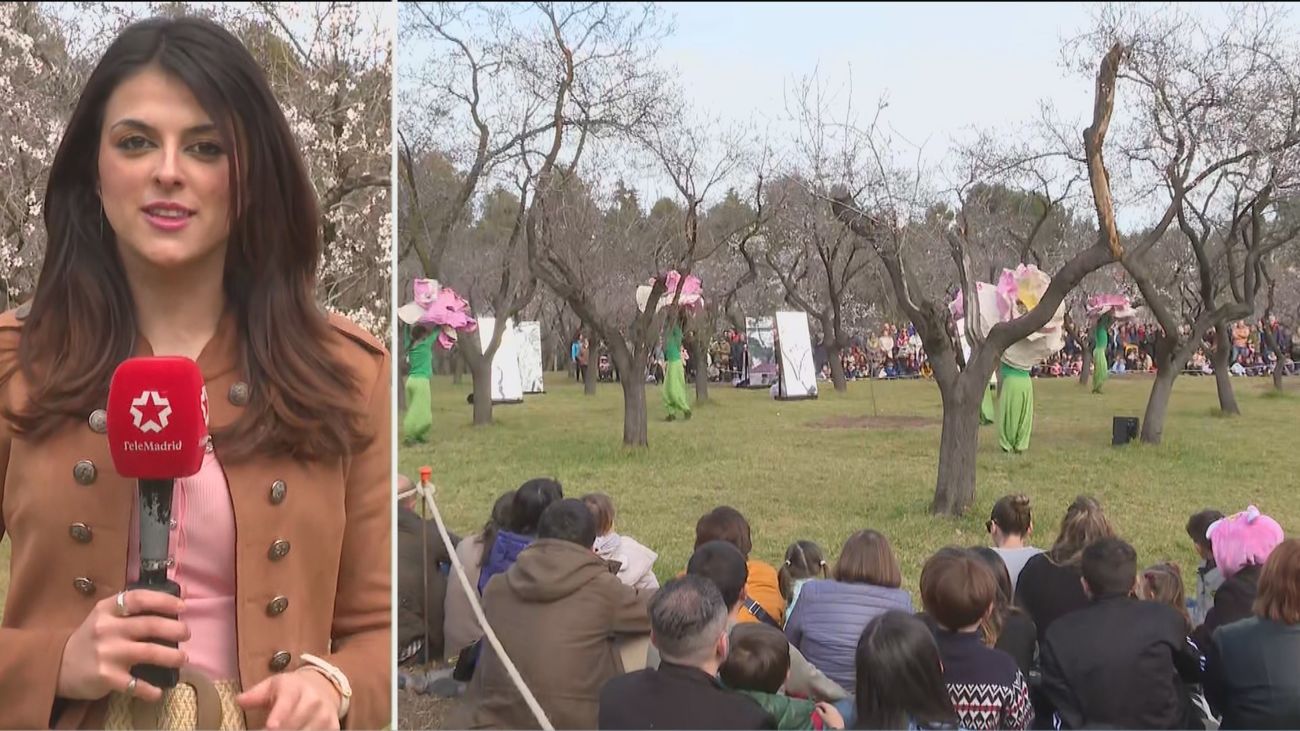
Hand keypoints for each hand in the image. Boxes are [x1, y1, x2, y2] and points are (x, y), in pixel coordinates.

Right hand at [56, 590, 188, 701]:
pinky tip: (159, 691)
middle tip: (187, 633)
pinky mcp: (106, 677)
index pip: (138, 598)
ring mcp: (107, 654)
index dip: (164, 600)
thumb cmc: (92, 637)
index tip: (182, 605)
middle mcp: (107, 629)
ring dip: (172, 656)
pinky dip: (150, 690)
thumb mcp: (108, 615)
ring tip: (182, 658)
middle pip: (150, 625)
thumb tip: (183, 592)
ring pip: (149, 652)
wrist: (58, 665)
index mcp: (107, 609)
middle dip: (175, 629)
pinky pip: (135, 685)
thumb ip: (140, 605)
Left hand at [237, 669, 340, 729]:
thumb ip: (255, 695)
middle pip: (293, 724)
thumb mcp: (273, 685)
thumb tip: (239, 700)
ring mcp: (324, 715)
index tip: (271, 726)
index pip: (287, 702)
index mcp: (295, 688)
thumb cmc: (291, 689)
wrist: (324, 686)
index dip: (279, 715)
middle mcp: (313, 701)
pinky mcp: (333, 727)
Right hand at [815, 702, 844, 729]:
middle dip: (822, 706)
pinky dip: (829, 710)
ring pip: (829, 707)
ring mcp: (836, 710)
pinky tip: (828, 714)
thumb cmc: (829, 721)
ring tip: (822, 711)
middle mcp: (832, 707)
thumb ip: (819, 711)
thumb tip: (817, 708)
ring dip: (825, 708)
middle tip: (818, 708)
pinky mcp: (838, 713)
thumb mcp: (822, 716)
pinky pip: (832, 710)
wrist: (838, 726)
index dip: (818, 704)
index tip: (815, 706)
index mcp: (828, 706)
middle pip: (826, 704)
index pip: (822, 703)